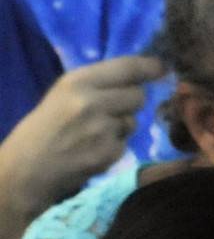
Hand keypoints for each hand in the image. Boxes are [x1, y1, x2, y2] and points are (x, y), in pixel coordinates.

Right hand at [0, 55, 162, 222]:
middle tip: (107, 112)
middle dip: (130, 102)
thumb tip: (140, 74)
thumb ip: (97, 84)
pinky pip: (125, 143)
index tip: (162, 68)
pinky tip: (91, 150)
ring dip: (121, 126)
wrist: (25, 171)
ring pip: (133, 120)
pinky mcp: (109, 152)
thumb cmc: (43, 129)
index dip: (150, 67)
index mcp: (77, 82)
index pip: (127, 67)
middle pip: (138, 95)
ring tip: (92, 134)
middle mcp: (92, 101)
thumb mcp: (62, 95)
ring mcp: (102, 128)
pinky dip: (114, 146)